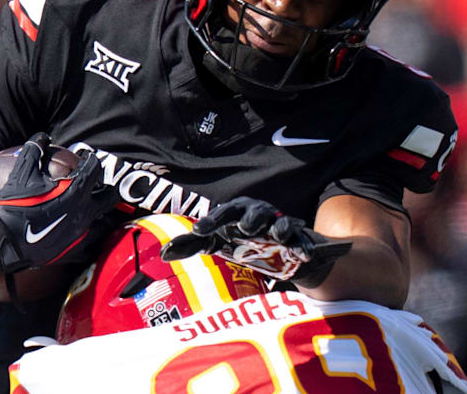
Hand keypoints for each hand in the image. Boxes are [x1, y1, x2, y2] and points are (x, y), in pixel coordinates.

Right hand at [0, 133, 114, 272]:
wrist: (4, 240)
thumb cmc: (14, 204)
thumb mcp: (22, 172)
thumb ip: (35, 150)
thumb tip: (42, 136)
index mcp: (76, 191)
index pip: (96, 169)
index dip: (92, 161)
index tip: (86, 159)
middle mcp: (85, 212)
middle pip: (111, 198)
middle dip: (108, 189)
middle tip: (98, 186)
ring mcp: (81, 232)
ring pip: (104, 222)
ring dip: (101, 214)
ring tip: (91, 209)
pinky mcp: (74, 250)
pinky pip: (91, 245)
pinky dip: (90, 237)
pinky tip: (82, 233)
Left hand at [160, 196, 351, 285]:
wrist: (277, 248)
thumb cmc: (242, 238)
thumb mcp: (218, 241)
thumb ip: (193, 245)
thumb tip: (164, 253)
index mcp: (237, 212)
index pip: (223, 213)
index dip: (211, 221)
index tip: (199, 231)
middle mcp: (259, 214)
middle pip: (255, 211)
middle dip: (251, 217)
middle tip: (245, 228)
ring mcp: (279, 225)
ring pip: (280, 222)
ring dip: (280, 228)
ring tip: (277, 236)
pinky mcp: (297, 238)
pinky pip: (300, 241)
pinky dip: (302, 247)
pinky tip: (302, 256)